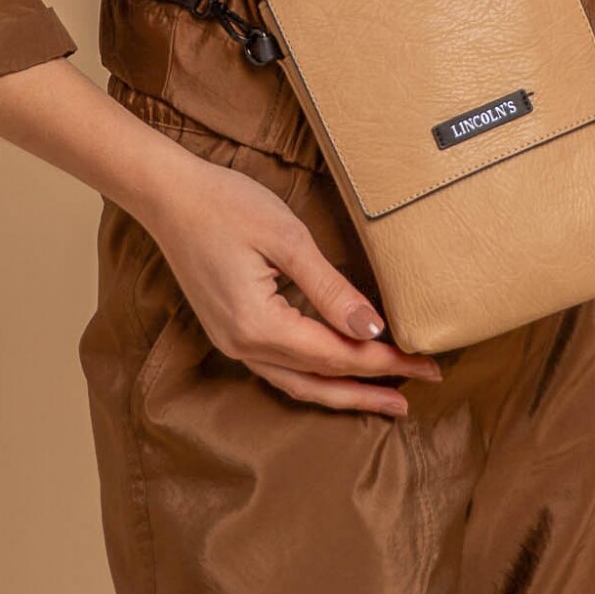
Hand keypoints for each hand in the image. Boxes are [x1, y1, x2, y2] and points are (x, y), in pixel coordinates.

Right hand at [138, 155, 442, 417]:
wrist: (169, 196)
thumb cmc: (226, 204)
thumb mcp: (285, 238)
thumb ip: (329, 288)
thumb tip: (371, 327)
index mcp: (258, 325)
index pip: (335, 355)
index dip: (383, 361)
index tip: (425, 363)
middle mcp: (243, 345)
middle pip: (320, 381)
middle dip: (372, 388)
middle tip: (420, 388)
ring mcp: (233, 342)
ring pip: (299, 383)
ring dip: (344, 391)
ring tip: (387, 397)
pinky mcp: (231, 331)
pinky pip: (281, 369)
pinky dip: (316, 377)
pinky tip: (337, 374)